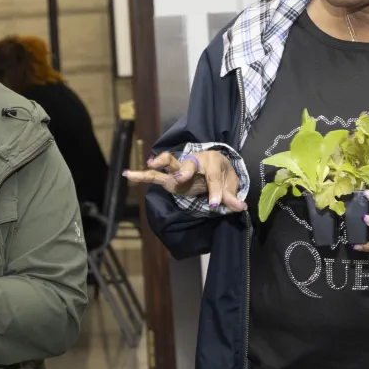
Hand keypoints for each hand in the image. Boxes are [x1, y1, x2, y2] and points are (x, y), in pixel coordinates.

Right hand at [123, 150, 245, 212]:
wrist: (213, 165)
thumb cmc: (222, 174)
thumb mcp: (231, 183)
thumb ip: (231, 196)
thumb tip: (239, 207)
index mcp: (212, 161)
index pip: (213, 177)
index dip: (215, 192)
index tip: (216, 205)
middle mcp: (194, 161)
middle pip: (189, 164)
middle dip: (185, 171)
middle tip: (182, 178)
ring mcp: (180, 168)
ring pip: (169, 162)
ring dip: (161, 163)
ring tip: (152, 165)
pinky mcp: (170, 178)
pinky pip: (155, 176)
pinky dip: (141, 175)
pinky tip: (128, 174)